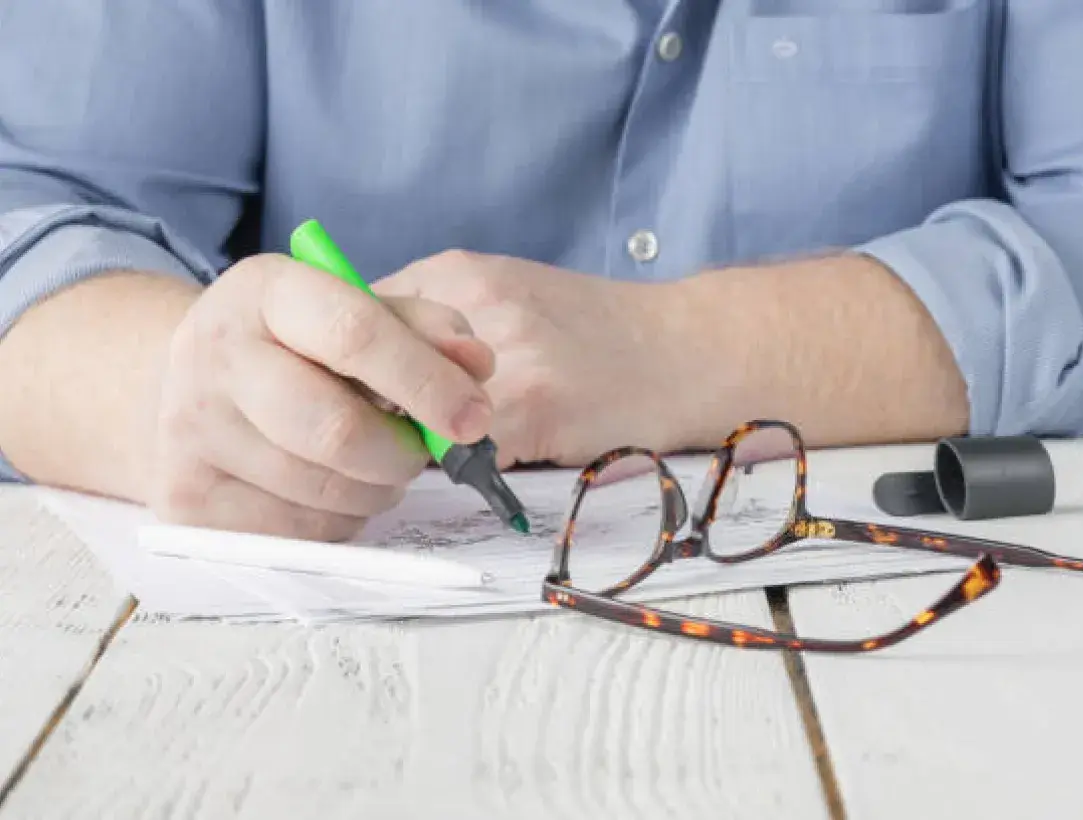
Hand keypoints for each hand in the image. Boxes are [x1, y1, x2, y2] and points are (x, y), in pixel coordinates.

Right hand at [149, 253, 495, 539]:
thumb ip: (425, 329)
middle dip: (403, 454)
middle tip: (422, 452)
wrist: (191, 384)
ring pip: (325, 492)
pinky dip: (341, 520)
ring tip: (374, 463)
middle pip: (335, 430)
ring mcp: (192, 433)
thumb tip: (477, 363)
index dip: (428, 382)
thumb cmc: (295, 345)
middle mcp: (214, 356)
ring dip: (377, 489)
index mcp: (265, 291)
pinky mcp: (188, 499)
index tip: (474, 417)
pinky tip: (331, 487)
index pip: (355, 334)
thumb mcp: (355, 309)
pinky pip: (301, 533)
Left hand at [374, 250, 684, 468]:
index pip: (355, 321)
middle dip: (371, 413)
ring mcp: (501, 356)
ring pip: (411, 418)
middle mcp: (470, 304)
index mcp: (457, 272)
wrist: (688, 349)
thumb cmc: (599, 332)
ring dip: (416, 448)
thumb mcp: (511, 296)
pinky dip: (465, 471)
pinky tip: (490, 468)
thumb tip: (365, 369)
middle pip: (370, 370)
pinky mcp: (532, 408)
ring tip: (447, 456)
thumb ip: (439, 321)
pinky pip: (463, 455)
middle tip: (387, 437)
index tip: (351, 401)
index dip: (345, 371)